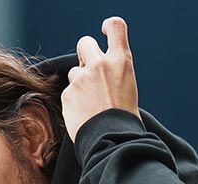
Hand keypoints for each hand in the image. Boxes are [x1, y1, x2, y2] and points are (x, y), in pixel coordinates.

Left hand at [61, 17, 139, 146]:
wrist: (113, 143)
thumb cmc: (124, 121)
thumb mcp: (128, 88)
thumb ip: (113, 72)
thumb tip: (100, 70)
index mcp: (121, 61)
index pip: (115, 26)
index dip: (108, 26)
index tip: (104, 32)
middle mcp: (100, 64)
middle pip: (85, 43)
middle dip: (84, 54)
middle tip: (89, 70)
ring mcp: (82, 78)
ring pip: (75, 72)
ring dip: (80, 84)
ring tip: (91, 105)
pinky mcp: (69, 94)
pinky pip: (69, 93)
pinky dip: (74, 103)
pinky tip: (84, 116)